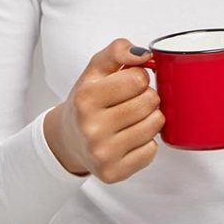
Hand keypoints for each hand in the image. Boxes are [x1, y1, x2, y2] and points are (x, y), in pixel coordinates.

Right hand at [49, 38, 164, 183]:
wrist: (69, 138)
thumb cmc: (87, 100)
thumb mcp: (96, 68)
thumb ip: (118, 50)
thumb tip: (144, 54)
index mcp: (86, 98)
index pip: (138, 78)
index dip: (139, 77)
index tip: (129, 82)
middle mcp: (91, 127)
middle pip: (150, 101)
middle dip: (147, 96)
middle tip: (133, 100)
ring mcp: (102, 153)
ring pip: (155, 125)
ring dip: (151, 117)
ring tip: (134, 117)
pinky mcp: (113, 173)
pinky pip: (152, 151)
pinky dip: (147, 142)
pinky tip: (131, 137)